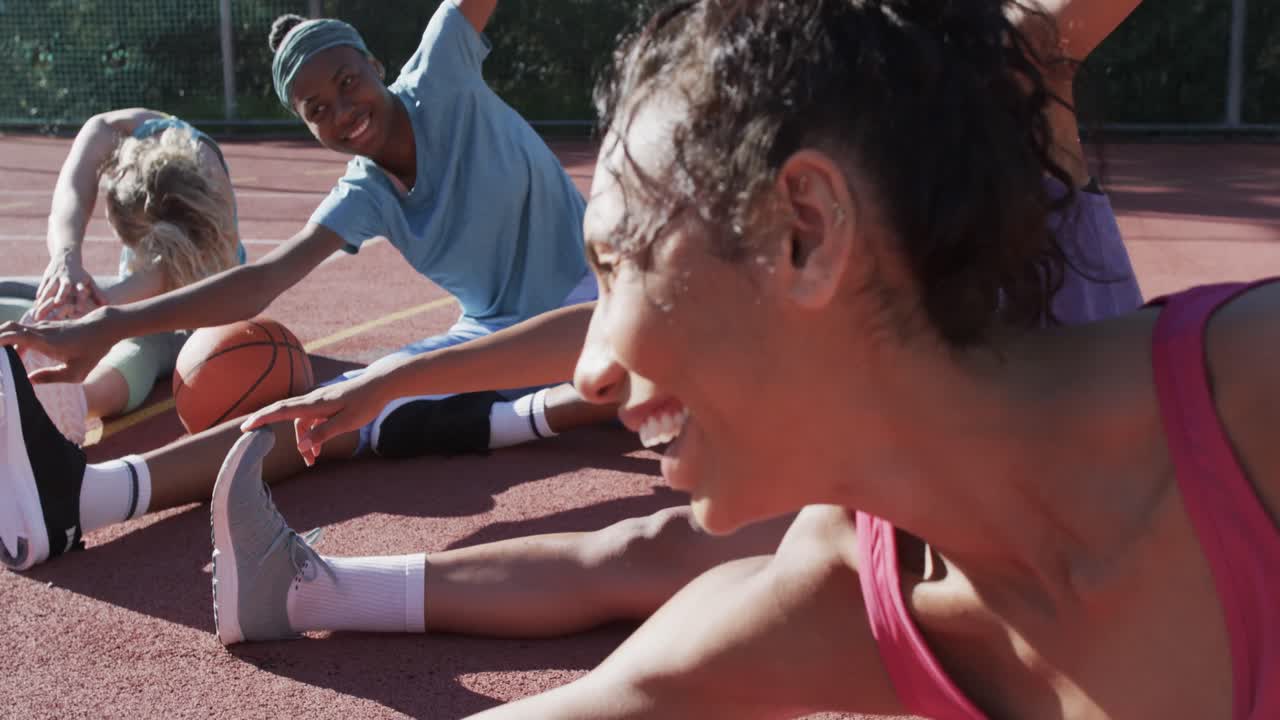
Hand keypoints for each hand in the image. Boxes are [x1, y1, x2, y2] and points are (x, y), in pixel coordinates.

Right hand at [0, 309, 115, 383]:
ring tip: (2, 360)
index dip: (2, 340)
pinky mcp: (43, 327)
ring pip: (14, 329)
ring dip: (4, 341)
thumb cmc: (91, 351)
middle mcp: (42, 331)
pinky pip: (22, 331)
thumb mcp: (76, 372)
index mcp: (49, 342)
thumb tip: (28, 381)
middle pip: (10, 328)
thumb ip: (51, 377)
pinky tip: (13, 355)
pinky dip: (13, 340)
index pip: (19, 336)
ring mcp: (42, 326)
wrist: (102, 328)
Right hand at [36, 253, 103, 317]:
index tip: (80, 310)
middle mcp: (67, 279)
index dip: (81, 299)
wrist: (66, 257)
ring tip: (42, 308)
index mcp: (79, 281)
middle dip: (61, 294)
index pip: (81, 291)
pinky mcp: (47, 276)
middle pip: (64, 288)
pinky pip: (42, 286)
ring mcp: (56, 277)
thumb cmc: (79, 274)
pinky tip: (36, 303)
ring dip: (46, 297)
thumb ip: (96, 293)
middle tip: (57, 303)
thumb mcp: (89, 282)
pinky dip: (40, 294)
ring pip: (50, 288)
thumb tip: (106, 305)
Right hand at [240, 373, 388, 466]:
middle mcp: (313, 400)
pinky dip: (311, 435)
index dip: (263, 418)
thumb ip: (324, 433)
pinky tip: (318, 451)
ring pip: (301, 422)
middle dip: (268, 424)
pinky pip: (311, 421)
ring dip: (302, 441)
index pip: (282, 410)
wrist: (380, 386)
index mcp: (315, 404)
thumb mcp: (347, 422)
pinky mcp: (326, 405)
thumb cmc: (365, 403)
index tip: (246, 426)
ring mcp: (319, 402)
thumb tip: (302, 446)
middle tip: (249, 435)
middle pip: (284, 413)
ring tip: (312, 461)